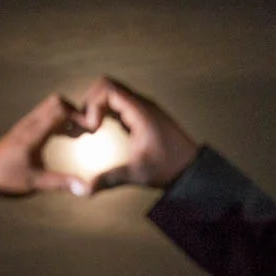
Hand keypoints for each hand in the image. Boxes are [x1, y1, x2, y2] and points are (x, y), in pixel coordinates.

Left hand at [0, 94, 98, 196]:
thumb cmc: (5, 178)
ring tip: (76, 133)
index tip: (89, 130)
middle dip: (74, 111)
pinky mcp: (22, 128)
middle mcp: (29, 124)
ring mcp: (24, 124)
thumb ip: (61, 183)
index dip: (78, 116)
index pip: (59, 110)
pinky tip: (62, 136)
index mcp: (33, 133)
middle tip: (84, 130)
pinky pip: (43, 114)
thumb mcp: (35, 182)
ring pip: (49, 106)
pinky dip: (57, 119)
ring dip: (65, 115)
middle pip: (56, 101)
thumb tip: (86, 188)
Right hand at [78, 76, 199, 192]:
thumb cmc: (168, 168)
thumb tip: (87, 190)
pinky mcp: (142, 115)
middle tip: (86, 126)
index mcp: (141, 112)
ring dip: (98, 106)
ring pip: (113, 93)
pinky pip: (119, 103)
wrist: (190, 169)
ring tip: (91, 127)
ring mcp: (143, 108)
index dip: (93, 104)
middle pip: (108, 86)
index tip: (92, 127)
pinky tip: (101, 129)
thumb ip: (111, 179)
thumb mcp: (138, 174)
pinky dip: (106, 111)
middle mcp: (142, 104)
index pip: (109, 89)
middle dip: (91, 102)